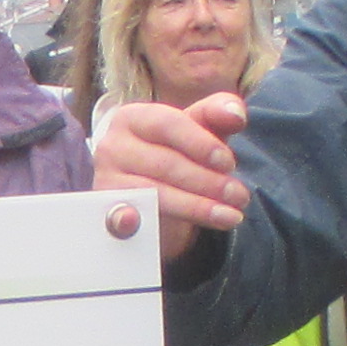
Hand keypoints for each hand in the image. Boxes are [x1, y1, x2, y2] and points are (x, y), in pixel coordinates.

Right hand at [95, 94, 248, 260]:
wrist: (150, 196)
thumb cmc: (177, 154)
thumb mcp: (198, 130)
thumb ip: (217, 114)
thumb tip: (236, 113)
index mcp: (134, 117)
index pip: (168, 123)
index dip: (201, 143)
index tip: (229, 163)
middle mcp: (112, 145)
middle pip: (164, 163)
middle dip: (208, 181)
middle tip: (240, 196)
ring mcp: (106, 179)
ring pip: (155, 193)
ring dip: (198, 206)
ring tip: (230, 215)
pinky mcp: (107, 212)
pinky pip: (126, 219)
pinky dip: (139, 222)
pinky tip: (165, 232)